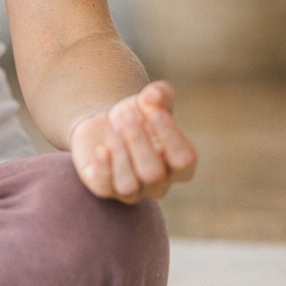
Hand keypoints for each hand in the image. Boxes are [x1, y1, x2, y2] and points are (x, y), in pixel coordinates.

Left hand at [70, 81, 196, 203]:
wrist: (104, 124)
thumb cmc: (136, 115)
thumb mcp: (149, 102)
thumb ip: (159, 94)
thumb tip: (153, 95)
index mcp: (179, 165)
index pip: (184, 160)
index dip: (169, 134)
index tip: (151, 108)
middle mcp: (158, 184)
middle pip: (153, 173)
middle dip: (138, 140)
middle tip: (126, 114)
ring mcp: (131, 190)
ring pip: (129, 185)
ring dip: (120, 153)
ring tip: (113, 126)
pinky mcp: (103, 187)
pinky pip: (103, 188)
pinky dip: (102, 169)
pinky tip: (101, 148)